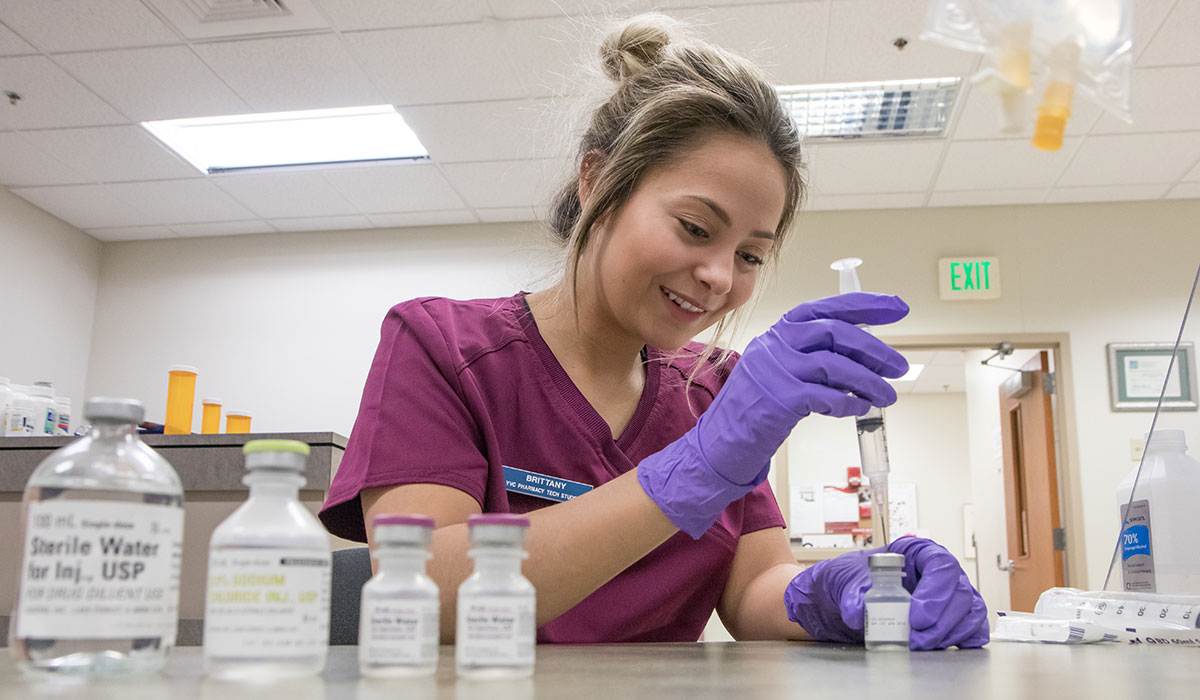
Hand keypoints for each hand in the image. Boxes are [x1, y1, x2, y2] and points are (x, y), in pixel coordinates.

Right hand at [638, 293, 909, 537]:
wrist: (722, 441)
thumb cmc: (757, 407)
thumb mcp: (782, 369)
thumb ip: (814, 355)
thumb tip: (866, 354)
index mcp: (779, 331)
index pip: (827, 308)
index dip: (866, 306)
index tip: (897, 308)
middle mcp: (776, 344)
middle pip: (837, 333)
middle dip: (876, 349)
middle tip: (899, 367)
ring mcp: (776, 370)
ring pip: (837, 366)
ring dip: (870, 382)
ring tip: (886, 396)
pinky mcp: (780, 399)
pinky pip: (828, 395)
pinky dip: (849, 402)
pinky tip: (857, 408)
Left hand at [783, 536, 989, 649]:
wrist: (845, 598)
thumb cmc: (851, 578)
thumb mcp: (845, 578)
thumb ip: (852, 592)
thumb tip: (858, 610)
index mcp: (917, 551)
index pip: (941, 565)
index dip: (935, 592)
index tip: (916, 617)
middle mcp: (939, 572)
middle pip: (960, 591)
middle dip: (942, 620)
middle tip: (918, 640)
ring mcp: (949, 594)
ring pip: (969, 611)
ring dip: (951, 633)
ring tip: (922, 646)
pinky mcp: (952, 617)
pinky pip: (972, 627)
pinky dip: (963, 639)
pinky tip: (944, 647)